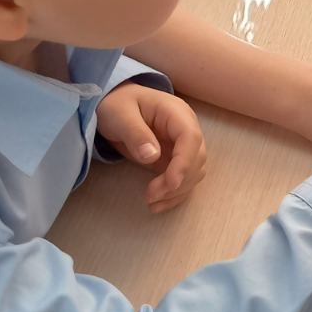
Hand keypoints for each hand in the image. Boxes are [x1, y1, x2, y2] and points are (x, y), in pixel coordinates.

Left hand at [96, 82, 206, 212]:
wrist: (115, 105)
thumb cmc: (117, 105)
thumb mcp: (120, 115)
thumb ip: (136, 134)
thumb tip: (152, 156)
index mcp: (176, 114)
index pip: (191, 139)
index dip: (184, 163)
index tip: (170, 183)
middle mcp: (187, 129)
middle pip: (197, 159)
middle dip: (178, 181)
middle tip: (151, 196)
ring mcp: (183, 146)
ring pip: (194, 173)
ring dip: (177, 191)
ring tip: (151, 202)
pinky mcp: (175, 160)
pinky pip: (183, 179)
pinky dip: (174, 195)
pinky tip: (158, 205)